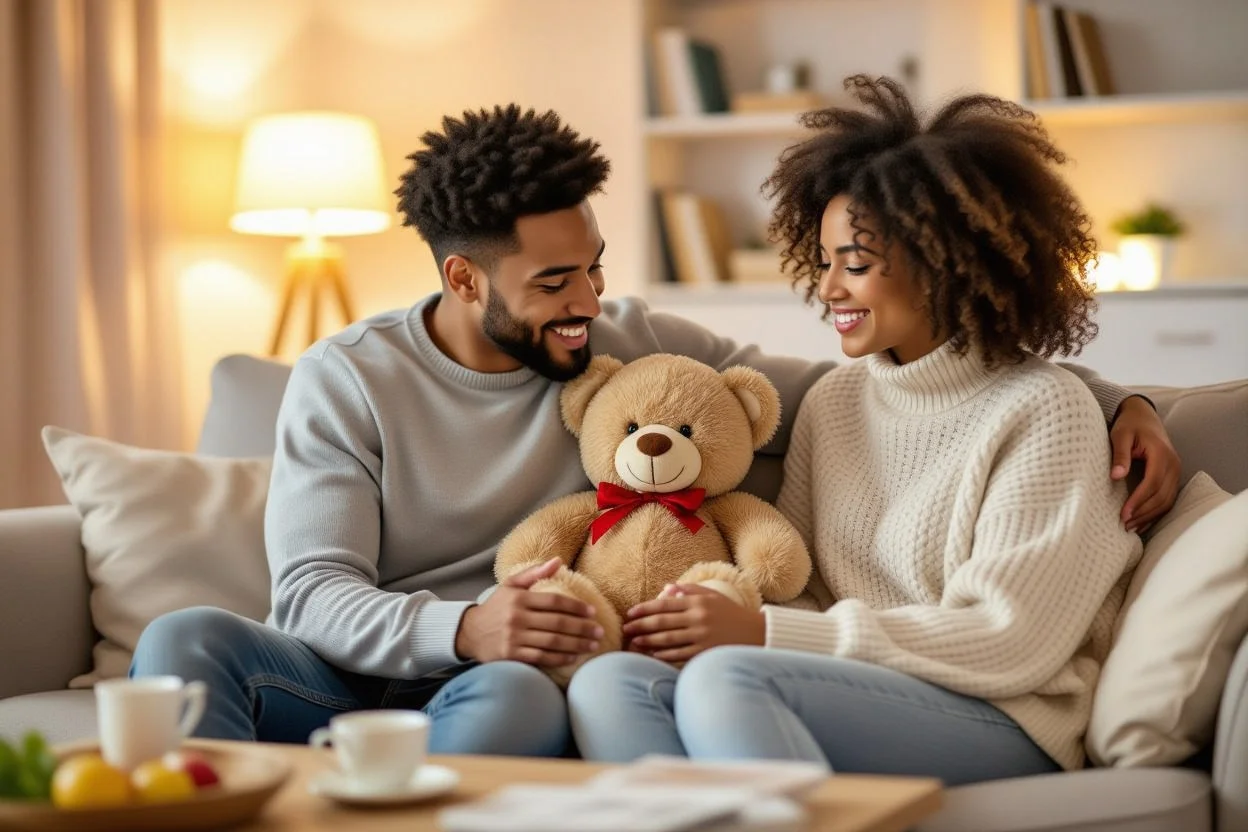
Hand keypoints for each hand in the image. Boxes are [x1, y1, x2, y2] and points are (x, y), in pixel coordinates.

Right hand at [454, 557, 602, 666]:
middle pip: (557, 623)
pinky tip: (573, 657)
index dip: (576, 606)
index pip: (554, 602)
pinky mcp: (511, 656)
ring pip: (552, 642)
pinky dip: (559, 658)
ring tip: (593, 646)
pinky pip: (541, 658)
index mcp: (519, 599)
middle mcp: (517, 618)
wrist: (469, 633)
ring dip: (576, 645)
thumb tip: (558, 561)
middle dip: (582, 628)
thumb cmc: (496, 607)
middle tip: (600, 631)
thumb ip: (534, 573)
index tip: (592, 611)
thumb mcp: (510, 585)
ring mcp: (514, 638)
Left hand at [622, 584, 764, 663]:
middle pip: (662, 621)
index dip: (644, 608)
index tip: (630, 613)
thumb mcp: (713, 596)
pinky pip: (680, 653)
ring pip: (668, 639)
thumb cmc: (731, 613)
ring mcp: (701, 635)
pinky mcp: (705, 651)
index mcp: (697, 602)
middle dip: (641, 625)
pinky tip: (653, 654)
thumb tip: (667, 588)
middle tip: (625, 628)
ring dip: (648, 641)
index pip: (664, 604)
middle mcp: (698, 617)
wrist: (756, 633)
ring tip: (635, 641)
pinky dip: (665, 654)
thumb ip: (690, 590)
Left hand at [1110, 396, 1180, 532]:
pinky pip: (1168, 498)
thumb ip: (1120, 455)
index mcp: (1162, 454)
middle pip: (1162, 496)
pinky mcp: (1172, 476)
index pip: (1153, 483)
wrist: (1143, 416)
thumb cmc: (1129, 425)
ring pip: (1167, 500)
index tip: (1124, 514)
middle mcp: (1173, 464)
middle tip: (1124, 525)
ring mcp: (1176, 471)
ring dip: (1150, 516)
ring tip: (1131, 527)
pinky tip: (1143, 521)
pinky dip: (1156, 512)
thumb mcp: (1120, 435)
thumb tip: (1116, 476)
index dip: (1139, 500)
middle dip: (1144, 512)